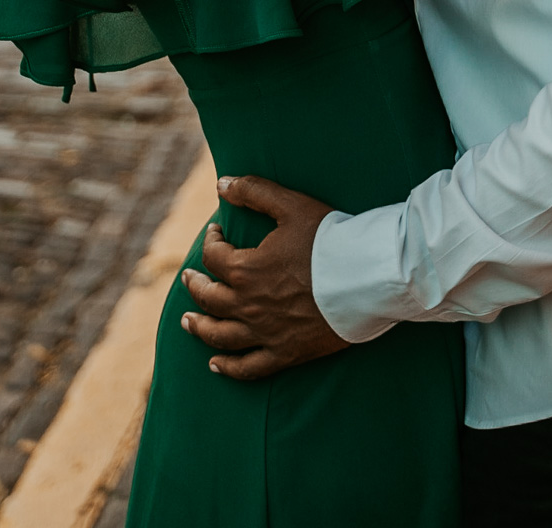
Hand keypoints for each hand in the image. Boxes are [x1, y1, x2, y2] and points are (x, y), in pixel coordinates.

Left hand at [179, 175, 349, 380]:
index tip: (215, 232)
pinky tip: (217, 365)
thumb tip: (222, 184)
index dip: (210, 241)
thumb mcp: (290, 205)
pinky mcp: (284, 354)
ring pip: (220, 335)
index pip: (213, 256)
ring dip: (200, 327)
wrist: (363, 279)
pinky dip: (229, 368)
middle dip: (195, 285)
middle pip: (209, 298)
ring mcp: (264, 333)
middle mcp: (247, 304)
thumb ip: (253, 191)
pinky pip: (248, 367)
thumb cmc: (328, 239)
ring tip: (187, 322)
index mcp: (245, 269)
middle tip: (188, 278)